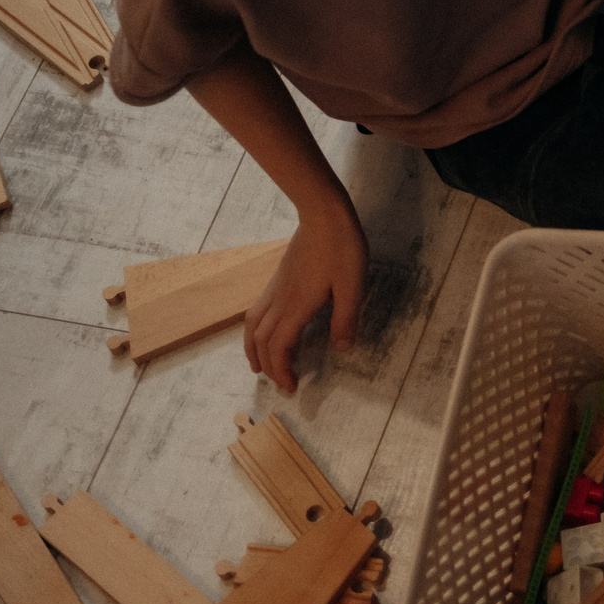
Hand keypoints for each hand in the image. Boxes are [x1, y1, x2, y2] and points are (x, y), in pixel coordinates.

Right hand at [245, 206, 366, 392]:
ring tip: (260, 368)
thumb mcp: (352, 286)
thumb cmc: (341, 248)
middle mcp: (279, 301)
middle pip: (261, 342)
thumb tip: (343, 349)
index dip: (282, 371)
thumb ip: (346, 319)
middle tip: (281, 384)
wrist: (323, 216)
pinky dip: (254, 332)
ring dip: (253, 351)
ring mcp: (274, 289)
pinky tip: (263, 332)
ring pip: (251, 327)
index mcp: (296, 306)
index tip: (291, 388)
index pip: (279, 347)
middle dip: (268, 367)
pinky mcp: (276, 280)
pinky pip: (255, 313)